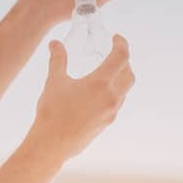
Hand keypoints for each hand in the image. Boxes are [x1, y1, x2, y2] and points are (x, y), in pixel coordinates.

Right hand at [26, 34, 134, 163]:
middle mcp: (111, 97)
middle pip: (129, 74)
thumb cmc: (52, 112)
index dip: (121, 44)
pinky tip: (98, 93)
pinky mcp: (107, 123)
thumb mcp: (54, 82)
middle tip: (113, 55)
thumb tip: (55, 43)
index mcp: (100, 83)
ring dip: (120, 78)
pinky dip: (113, 93)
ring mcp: (111, 112)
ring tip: (106, 74)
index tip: (116, 38)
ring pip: (124, 90)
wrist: (53, 144)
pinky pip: (117, 103)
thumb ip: (57, 60)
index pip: (121, 57)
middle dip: (124, 62)